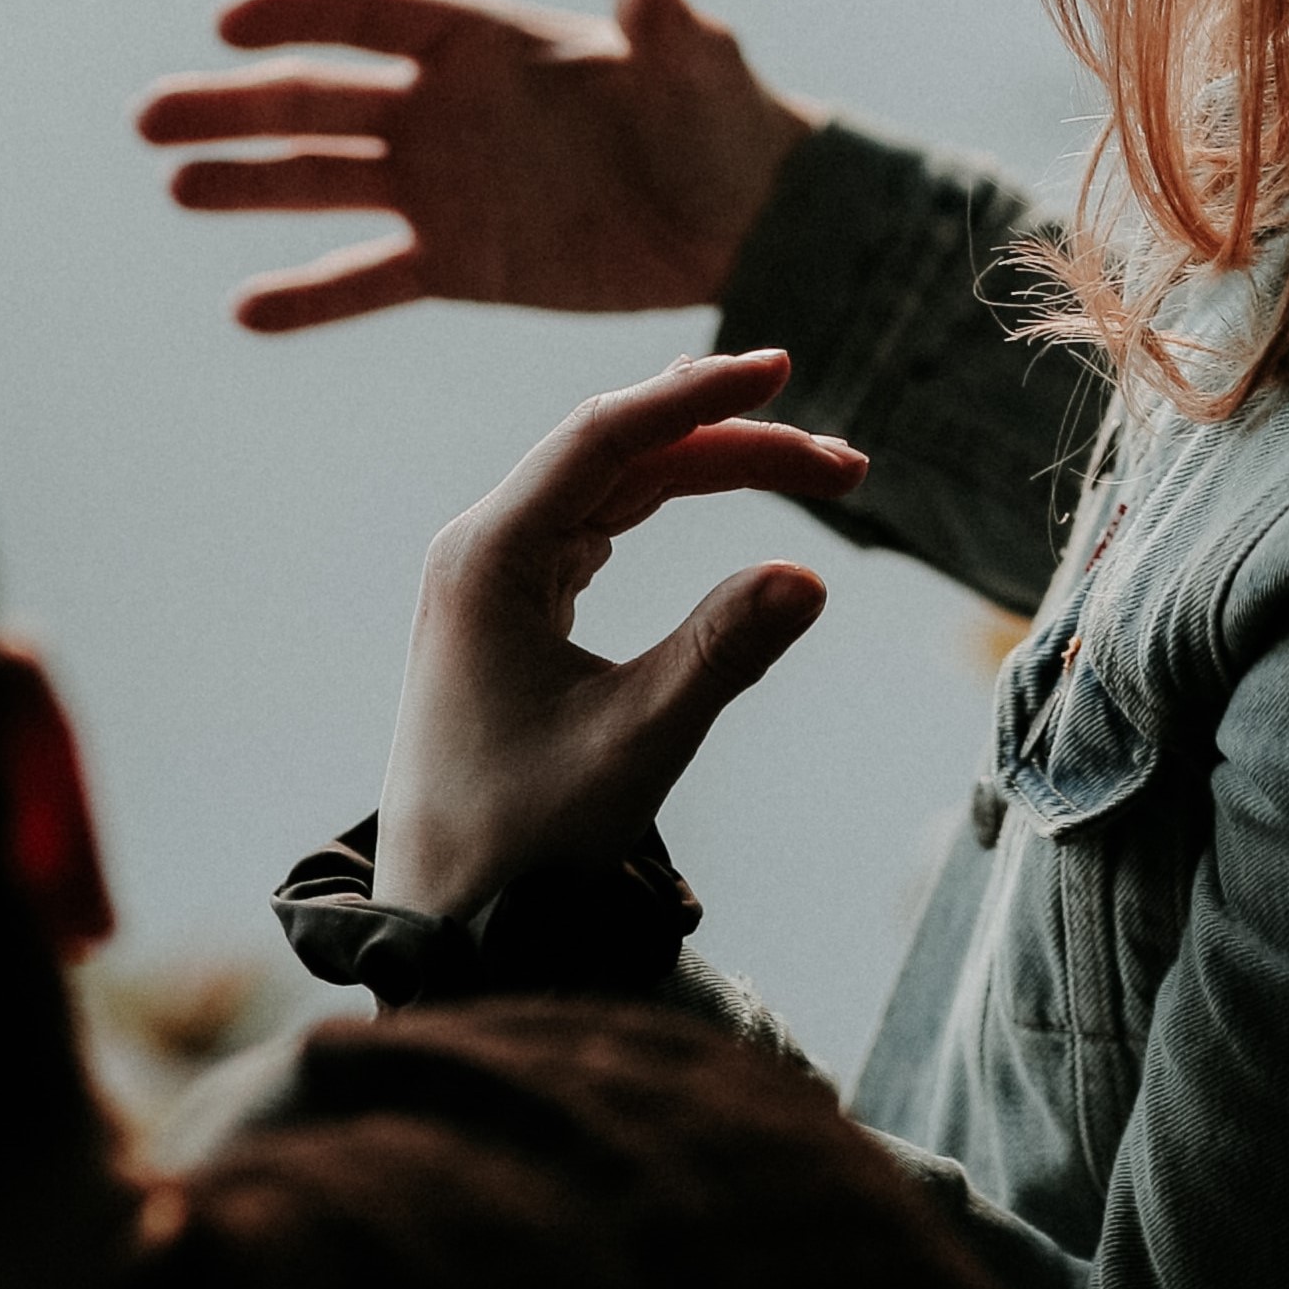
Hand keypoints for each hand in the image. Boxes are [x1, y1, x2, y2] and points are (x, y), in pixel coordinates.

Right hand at [133, 0, 821, 333]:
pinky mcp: (458, 263)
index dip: (300, 13)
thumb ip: (663, 25)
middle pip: (318, 98)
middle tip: (151, 118)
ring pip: (324, 183)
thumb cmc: (720, 119)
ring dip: (249, 184)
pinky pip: (369, 279)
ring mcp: (442, 186)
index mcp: (486, 42)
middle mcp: (444, 108)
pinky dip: (311, 296)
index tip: (230, 24)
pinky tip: (248, 308)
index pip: (371, 13)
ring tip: (177, 186)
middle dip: (235, 105)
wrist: (740, 219)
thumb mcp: (696, 67)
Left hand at [371, 348, 864, 917]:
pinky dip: (668, 499)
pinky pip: (599, 521)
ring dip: (712, 469)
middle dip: (733, 443)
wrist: (442, 919)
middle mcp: (481, 548)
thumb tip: (812, 576)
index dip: (698, 396)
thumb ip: (720, 654)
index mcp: (486, 558)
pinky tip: (714, 478)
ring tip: (816, 470)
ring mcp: (493, 574)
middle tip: (846, 468)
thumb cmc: (523, 842)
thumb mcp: (634, 745)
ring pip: (615, 484)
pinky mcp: (512, 607)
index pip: (605, 437)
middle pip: (621, 453)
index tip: (780, 369)